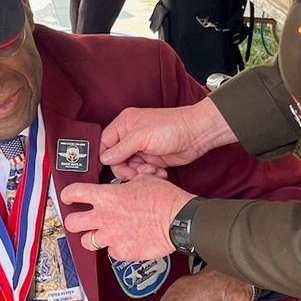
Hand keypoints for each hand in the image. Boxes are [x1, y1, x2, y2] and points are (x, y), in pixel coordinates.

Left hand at [61, 175, 191, 259]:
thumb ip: (126, 183)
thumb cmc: (165, 200)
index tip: (67, 197)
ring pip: (87, 242)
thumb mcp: (142, 180)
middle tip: (79, 220)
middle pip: (71, 223)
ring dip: (92, 237)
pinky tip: (124, 241)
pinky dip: (115, 248)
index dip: (67, 195)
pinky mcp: (122, 252)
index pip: (73, 193)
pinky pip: (111, 252)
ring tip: (102, 234)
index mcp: (107, 197)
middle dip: (73, 221)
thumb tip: (124, 182)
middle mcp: (105, 218)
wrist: (179, 221)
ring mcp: (112, 237)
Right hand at [100, 100, 235, 179]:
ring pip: (130, 168)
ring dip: (140, 173)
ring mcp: (142, 149)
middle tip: (134, 173)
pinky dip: (150, 175)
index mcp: (124, 124)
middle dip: (125, 169)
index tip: (108, 168)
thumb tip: (104, 159)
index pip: (105, 143)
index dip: (105, 157)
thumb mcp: (140, 136)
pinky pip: (144, 172)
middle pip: (116, 160)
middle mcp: (131, 136)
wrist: (197, 134)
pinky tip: (160, 171)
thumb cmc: (171, 126)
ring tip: (152, 170)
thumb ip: (120, 149)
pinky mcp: (153, 160)